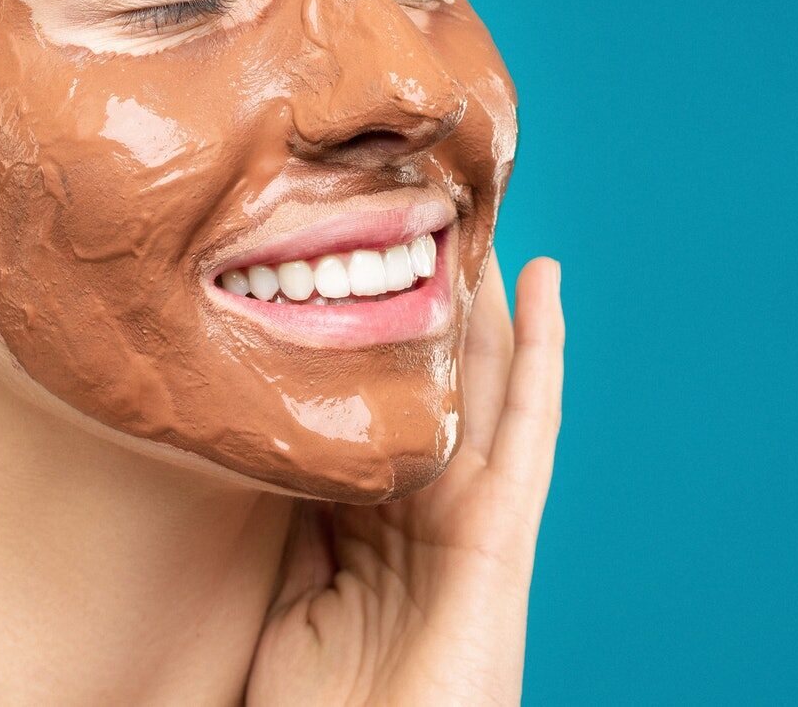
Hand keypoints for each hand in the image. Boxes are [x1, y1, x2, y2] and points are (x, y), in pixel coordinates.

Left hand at [247, 252, 564, 705]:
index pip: (371, 403)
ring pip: (476, 382)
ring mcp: (467, 515)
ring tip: (473, 214)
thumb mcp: (281, 589)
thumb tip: (256, 443)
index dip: (366, 335)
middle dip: (423, 301)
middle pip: (427, 380)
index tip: (346, 258)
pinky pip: (526, 427)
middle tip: (415, 209)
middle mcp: (421, 505)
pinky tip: (542, 282)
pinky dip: (540, 350)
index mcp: (367, 519)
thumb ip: (286, 517)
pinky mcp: (502, 534)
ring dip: (479, 299)